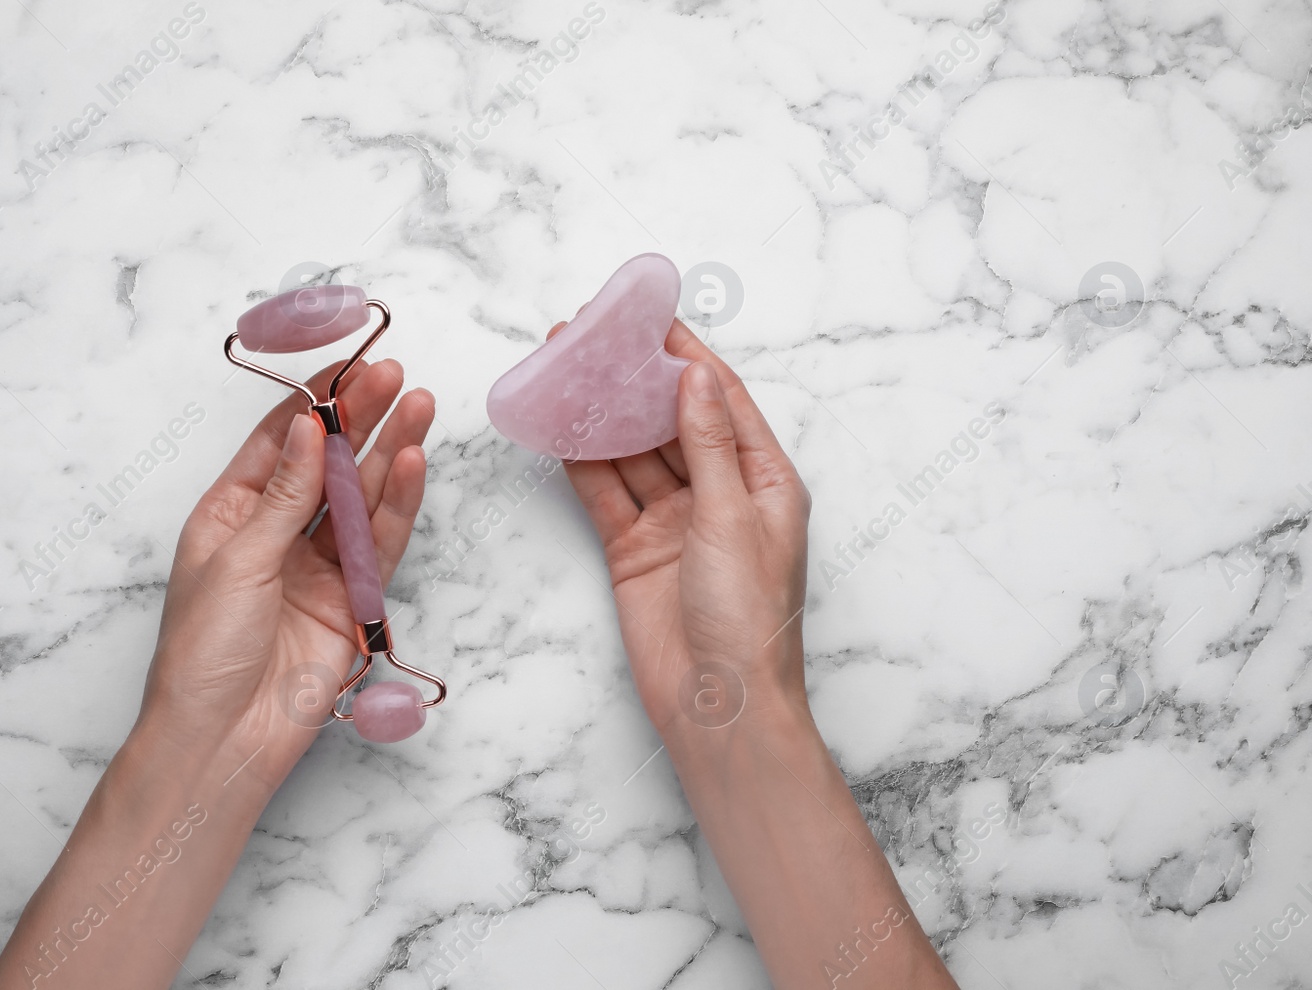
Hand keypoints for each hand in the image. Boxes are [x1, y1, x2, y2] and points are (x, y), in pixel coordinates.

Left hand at [138, 358, 433, 790]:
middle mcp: (275, 533)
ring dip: (390, 453)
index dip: (315, 402)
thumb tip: (307, 426)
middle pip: (326, 463)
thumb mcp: (236, 559)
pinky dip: (397, 506)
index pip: (278, 440)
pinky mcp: (351, 601)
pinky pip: (380, 545)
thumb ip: (284, 495)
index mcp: (230, 513)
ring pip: (360, 499)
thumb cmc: (203, 654)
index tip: (350, 364)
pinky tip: (412, 465)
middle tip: (396, 377)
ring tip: (421, 408)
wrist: (224, 740)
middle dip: (362, 418)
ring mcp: (316, 567)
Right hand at [554, 320, 811, 738]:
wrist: (718, 707)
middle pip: (670, 420)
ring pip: (632, 453)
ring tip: (565, 369)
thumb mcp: (733, 517)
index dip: (685, 356)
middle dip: (633, 379)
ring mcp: (674, 522)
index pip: (721, 400)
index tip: (650, 316)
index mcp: (763, 480)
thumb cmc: (748, 618)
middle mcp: (719, 494)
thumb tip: (695, 377)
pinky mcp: (635, 549)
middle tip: (592, 335)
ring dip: (602, 415)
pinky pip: (606, 494)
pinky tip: (559, 427)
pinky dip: (582, 462)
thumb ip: (708, 444)